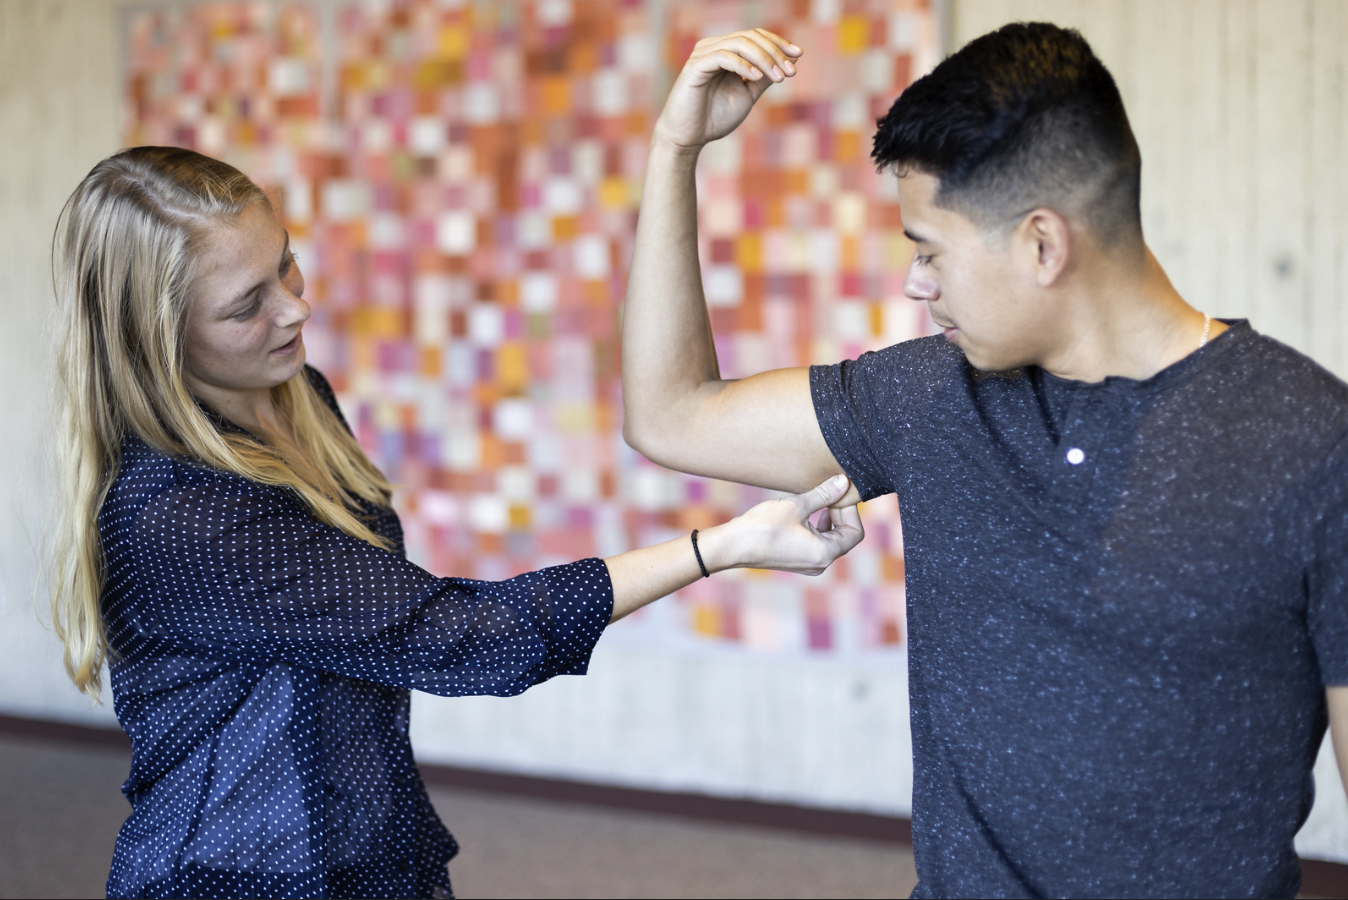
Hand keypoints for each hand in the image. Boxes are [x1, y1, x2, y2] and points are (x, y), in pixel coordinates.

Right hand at [653, 29, 802, 153]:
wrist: (688, 138)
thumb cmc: (714, 118)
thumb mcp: (747, 95)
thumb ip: (764, 77)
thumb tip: (790, 61)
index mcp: (725, 51)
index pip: (755, 36)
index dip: (778, 43)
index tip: (799, 55)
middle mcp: (713, 47)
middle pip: (751, 36)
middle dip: (774, 52)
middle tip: (791, 71)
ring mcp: (702, 55)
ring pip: (740, 43)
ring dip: (764, 59)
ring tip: (779, 77)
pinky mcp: (694, 67)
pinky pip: (723, 57)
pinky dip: (743, 65)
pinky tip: (756, 78)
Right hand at [705, 474, 864, 574]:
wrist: (733, 545)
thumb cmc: (763, 527)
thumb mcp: (796, 505)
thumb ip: (824, 494)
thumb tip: (844, 482)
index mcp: (824, 553)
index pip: (855, 532)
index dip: (850, 510)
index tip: (840, 492)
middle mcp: (820, 563)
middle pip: (845, 536)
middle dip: (840, 513)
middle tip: (830, 492)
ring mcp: (808, 563)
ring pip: (832, 539)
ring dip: (829, 518)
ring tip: (818, 499)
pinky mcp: (797, 559)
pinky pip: (818, 543)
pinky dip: (818, 526)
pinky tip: (806, 511)